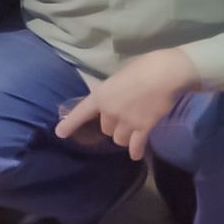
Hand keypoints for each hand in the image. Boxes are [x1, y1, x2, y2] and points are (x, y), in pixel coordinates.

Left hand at [52, 48, 198, 161]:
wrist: (164, 74)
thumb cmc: (143, 67)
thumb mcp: (119, 76)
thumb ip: (113, 91)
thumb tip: (115, 97)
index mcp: (100, 95)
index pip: (81, 112)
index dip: (70, 124)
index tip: (60, 133)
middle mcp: (109, 111)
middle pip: (106, 129)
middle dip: (113, 125)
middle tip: (123, 119)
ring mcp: (126, 121)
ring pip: (119, 139)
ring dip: (124, 136)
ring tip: (132, 131)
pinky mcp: (143, 128)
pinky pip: (136, 145)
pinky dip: (136, 151)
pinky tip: (136, 155)